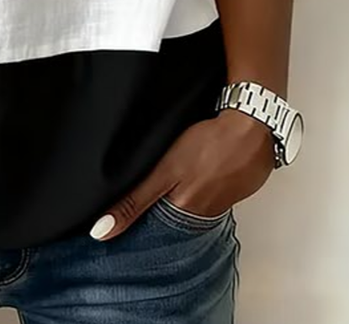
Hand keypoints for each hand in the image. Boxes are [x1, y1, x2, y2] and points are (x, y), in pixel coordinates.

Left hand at [89, 109, 274, 240]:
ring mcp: (222, 200)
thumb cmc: (208, 144)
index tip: (119, 228)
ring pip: (193, 208)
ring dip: (179, 202)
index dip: (138, 227)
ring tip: (165, 190)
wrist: (252, 125)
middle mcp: (205, 214)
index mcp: (185, 213)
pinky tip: (193, 178)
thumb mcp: (164, 172)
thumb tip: (102, 231)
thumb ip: (135, 202)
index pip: (155, 231)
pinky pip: (210, 194)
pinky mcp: (234, 186)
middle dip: (157, 216)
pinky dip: (199, 189)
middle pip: (174, 221)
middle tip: (136, 206)